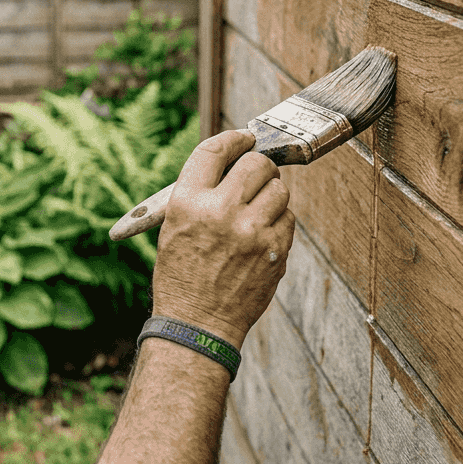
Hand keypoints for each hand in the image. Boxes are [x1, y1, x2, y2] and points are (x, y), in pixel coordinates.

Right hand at [151, 130, 293, 348]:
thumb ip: (200, 194)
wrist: (197, 325)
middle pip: (256, 163)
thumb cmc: (182, 277)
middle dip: (259, 166)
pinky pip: (288, 218)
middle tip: (255, 176)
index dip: (233, 139)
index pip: (214, 151)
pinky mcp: (275, 250)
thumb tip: (233, 165)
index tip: (244, 138)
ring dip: (271, 195)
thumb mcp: (174, 228)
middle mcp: (220, 212)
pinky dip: (279, 222)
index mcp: (187, 202)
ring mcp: (251, 231)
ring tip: (257, 212)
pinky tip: (262, 236)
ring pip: (279, 189)